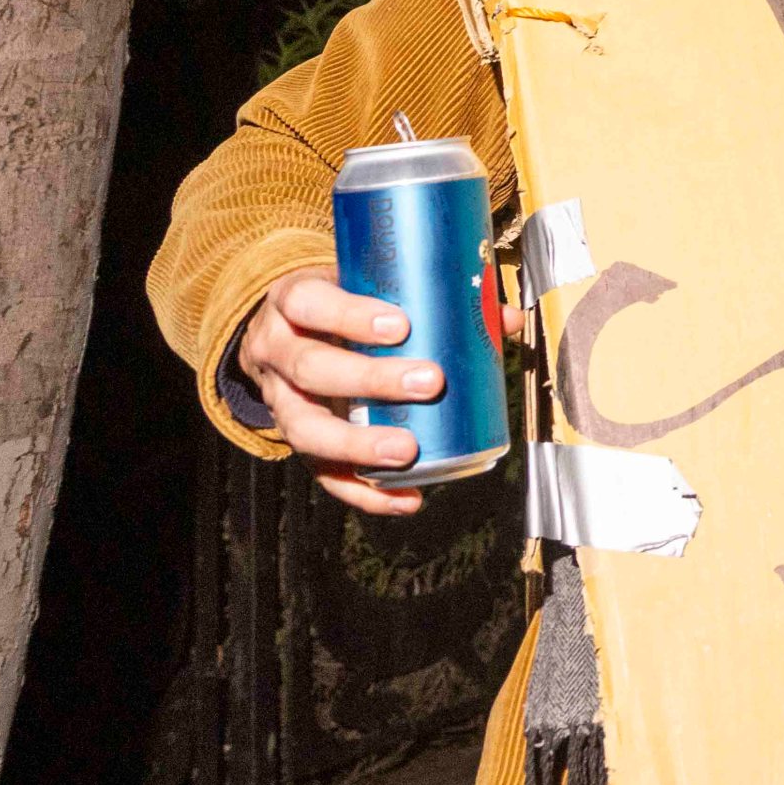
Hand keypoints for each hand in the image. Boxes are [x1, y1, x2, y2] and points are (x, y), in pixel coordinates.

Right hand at [236, 265, 437, 516]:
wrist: (281, 329)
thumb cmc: (337, 304)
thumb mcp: (366, 286)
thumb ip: (433, 296)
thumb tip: (506, 319)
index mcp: (293, 301)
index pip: (308, 302)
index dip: (349, 316)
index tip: (401, 327)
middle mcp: (277, 351)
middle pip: (311, 367)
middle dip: (370, 379)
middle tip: (428, 382)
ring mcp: (280, 399)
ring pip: (304, 427)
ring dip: (358, 444)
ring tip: (406, 451)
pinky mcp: (295, 439)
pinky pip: (320, 471)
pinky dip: (361, 491)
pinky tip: (403, 497)